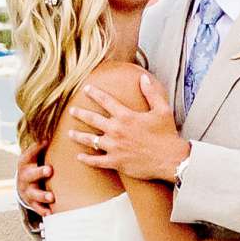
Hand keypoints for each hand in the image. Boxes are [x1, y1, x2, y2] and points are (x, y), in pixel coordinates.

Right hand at [15, 144, 54, 217]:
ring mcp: (28, 190)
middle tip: (49, 170)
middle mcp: (25, 176)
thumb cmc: (35, 165)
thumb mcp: (34, 155)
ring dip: (43, 195)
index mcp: (25, 162)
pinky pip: (37, 208)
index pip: (29, 153)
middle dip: (40, 172)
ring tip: (51, 197)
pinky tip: (50, 213)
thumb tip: (60, 128)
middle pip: (31, 174)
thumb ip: (42, 145)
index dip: (37, 148)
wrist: (23, 185)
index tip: (46, 142)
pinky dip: (43, 211)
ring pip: (34, 194)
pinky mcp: (32, 202)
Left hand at [72, 74, 191, 181]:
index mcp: (126, 116)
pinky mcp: (116, 162)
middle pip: (92, 119)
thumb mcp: (162, 109)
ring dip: (78, 136)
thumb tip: (143, 78)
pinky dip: (87, 159)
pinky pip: (96, 161)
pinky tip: (79, 156)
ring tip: (70, 133)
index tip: (86, 88)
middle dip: (80, 114)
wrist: (170, 159)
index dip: (94, 93)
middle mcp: (116, 130)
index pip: (106, 100)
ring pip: (90, 140)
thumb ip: (151, 93)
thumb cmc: (167, 134)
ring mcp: (114, 147)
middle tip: (72, 111)